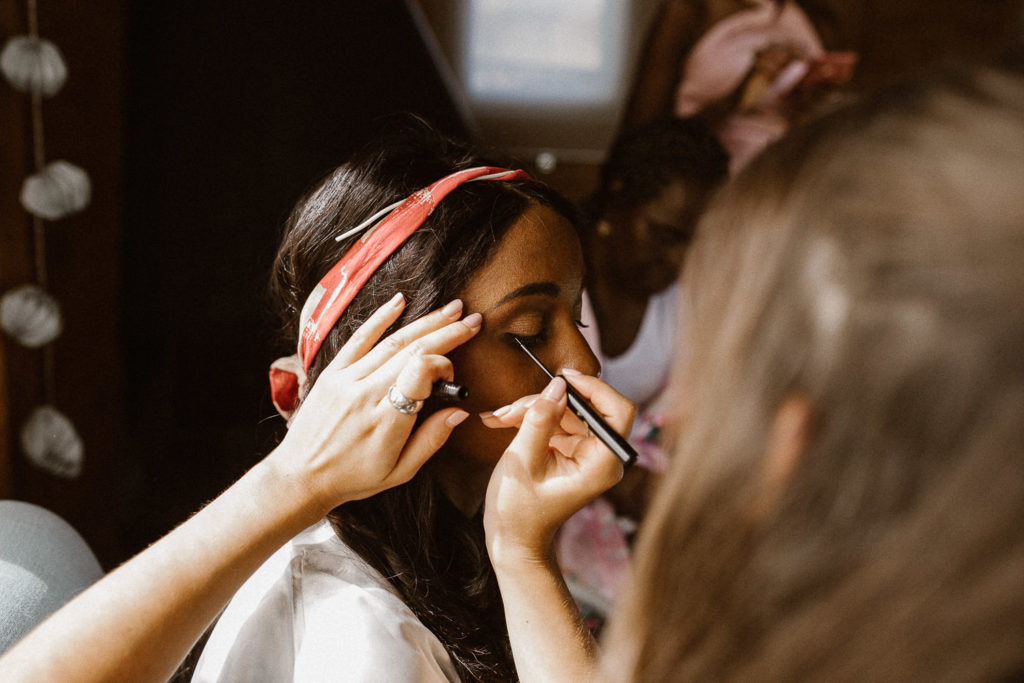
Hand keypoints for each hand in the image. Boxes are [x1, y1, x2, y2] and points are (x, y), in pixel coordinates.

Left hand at [266, 293, 481, 517]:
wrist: (300, 476)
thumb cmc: (352, 478)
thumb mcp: (399, 472)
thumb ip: (431, 440)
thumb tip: (459, 412)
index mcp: (386, 422)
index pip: (419, 374)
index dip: (441, 365)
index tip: (451, 373)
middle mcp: (365, 395)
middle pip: (412, 351)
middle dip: (447, 332)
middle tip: (474, 319)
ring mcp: (346, 380)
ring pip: (392, 342)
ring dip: (426, 322)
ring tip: (452, 309)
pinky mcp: (332, 373)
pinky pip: (359, 339)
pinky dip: (381, 318)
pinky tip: (400, 301)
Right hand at [482, 373, 634, 564]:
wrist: (513, 539)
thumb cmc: (519, 511)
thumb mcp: (522, 461)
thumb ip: (540, 420)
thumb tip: (556, 387)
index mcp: (602, 464)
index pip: (619, 411)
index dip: (595, 388)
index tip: (563, 379)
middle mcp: (600, 456)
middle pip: (585, 407)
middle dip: (547, 401)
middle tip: (512, 409)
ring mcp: (586, 452)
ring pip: (565, 410)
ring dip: (532, 409)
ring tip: (500, 418)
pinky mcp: (570, 449)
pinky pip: (555, 421)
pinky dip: (530, 418)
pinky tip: (503, 421)